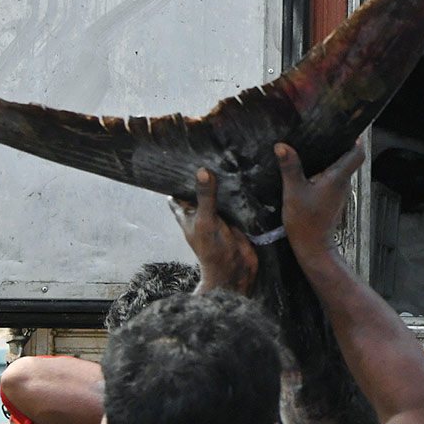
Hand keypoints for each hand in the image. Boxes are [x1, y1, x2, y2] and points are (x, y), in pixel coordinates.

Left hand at [168, 168, 257, 295]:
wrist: (236, 271)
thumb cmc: (212, 250)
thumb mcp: (206, 221)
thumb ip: (205, 197)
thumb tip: (203, 171)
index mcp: (187, 214)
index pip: (177, 192)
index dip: (178, 179)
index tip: (182, 159)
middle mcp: (202, 212)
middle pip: (200, 190)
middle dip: (203, 176)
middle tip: (210, 152)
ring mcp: (220, 215)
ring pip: (219, 195)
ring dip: (224, 183)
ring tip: (229, 158)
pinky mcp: (237, 218)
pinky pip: (237, 202)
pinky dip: (240, 193)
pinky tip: (246, 177)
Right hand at [276, 141, 363, 261]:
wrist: (313, 247)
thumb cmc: (305, 221)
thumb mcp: (293, 191)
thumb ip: (290, 167)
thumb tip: (282, 146)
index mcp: (338, 178)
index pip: (357, 154)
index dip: (355, 140)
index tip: (346, 128)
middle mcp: (344, 184)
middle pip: (348, 159)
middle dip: (338, 145)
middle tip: (323, 132)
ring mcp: (341, 192)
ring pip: (341, 169)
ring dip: (331, 158)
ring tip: (314, 146)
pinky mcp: (334, 199)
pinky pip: (334, 179)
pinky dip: (325, 170)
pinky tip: (310, 168)